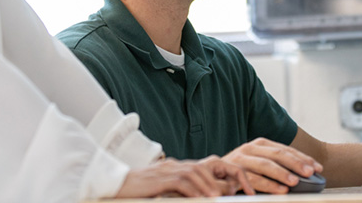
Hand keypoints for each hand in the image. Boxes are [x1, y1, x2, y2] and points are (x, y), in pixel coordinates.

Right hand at [115, 155, 253, 197]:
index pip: (212, 165)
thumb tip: (207, 197)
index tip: (245, 188)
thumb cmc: (141, 191)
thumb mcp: (167, 191)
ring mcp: (169, 170)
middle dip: (230, 175)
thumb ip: (185, 191)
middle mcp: (179, 165)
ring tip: (223, 196)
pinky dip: (195, 189)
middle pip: (210, 164)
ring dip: (213, 185)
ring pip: (198, 172)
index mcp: (182, 167)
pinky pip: (182, 182)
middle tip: (244, 189)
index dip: (231, 174)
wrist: (116, 184)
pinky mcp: (160, 179)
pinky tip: (203, 198)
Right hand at [222, 137, 323, 193]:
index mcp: (261, 144)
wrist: (214, 173)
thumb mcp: (260, 163)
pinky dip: (267, 185)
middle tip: (310, 172)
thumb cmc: (242, 170)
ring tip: (295, 181)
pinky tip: (279, 190)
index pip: (286, 149)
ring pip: (265, 165)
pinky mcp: (233, 170)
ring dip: (281, 173)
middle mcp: (251, 148)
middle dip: (296, 163)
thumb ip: (277, 164)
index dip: (303, 158)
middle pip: (277, 154)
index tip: (318, 167)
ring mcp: (241, 158)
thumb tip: (307, 171)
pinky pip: (253, 178)